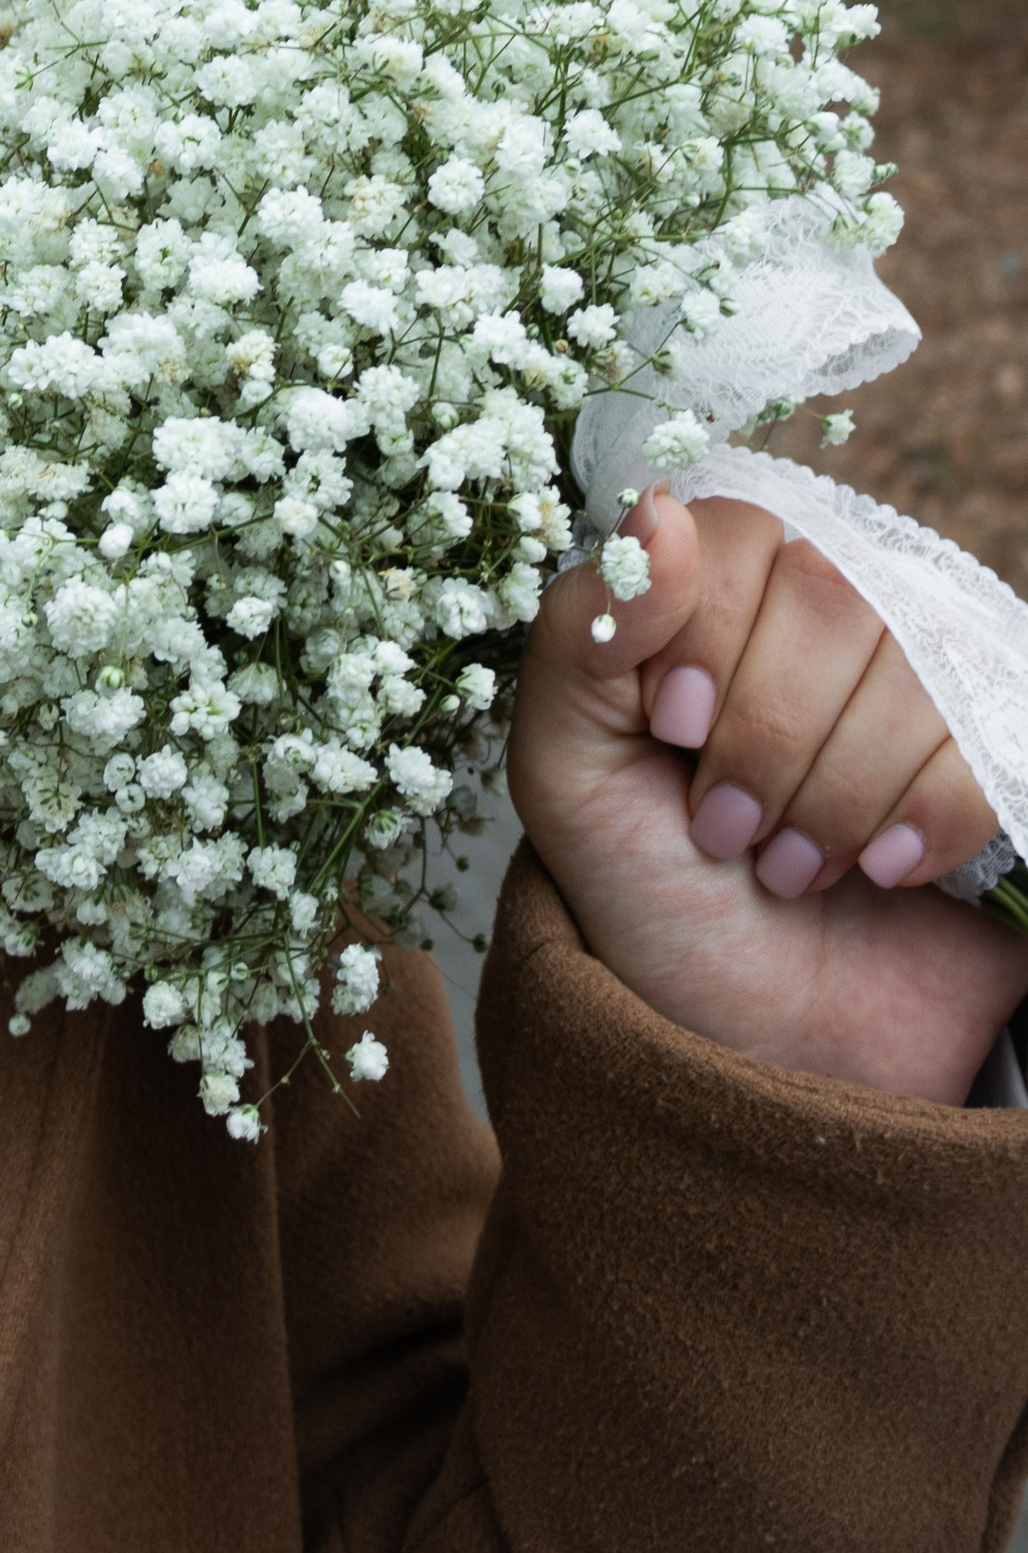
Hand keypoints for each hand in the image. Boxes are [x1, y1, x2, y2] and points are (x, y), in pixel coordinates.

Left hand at [508, 491, 1027, 1102]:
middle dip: (766, 739)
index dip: (707, 636)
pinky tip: (881, 872)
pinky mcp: (997, 751)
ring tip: (789, 866)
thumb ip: (582, 633)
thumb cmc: (653, 896)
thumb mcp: (566, 774)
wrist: (761, 1041)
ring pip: (914, 668)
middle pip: (834, 594)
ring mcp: (926, 678)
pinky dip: (919, 824)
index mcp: (717, 592)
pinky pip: (986, 743)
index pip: (738, 534)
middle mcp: (829, 611)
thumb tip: (657, 511)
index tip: (673, 734)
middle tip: (726, 831)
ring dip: (834, 797)